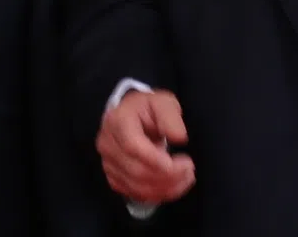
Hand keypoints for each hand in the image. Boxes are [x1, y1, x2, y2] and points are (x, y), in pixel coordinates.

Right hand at [96, 89, 194, 203]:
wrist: (131, 116)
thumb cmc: (148, 109)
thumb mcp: (164, 103)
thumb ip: (171, 117)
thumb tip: (179, 138)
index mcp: (118, 121)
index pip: (133, 146)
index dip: (158, 161)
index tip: (184, 164)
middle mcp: (107, 143)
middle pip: (136, 170)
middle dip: (168, 176)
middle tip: (190, 170)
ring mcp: (107, 162)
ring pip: (136, 186)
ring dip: (166, 188)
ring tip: (186, 178)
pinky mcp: (113, 176)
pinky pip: (135, 193)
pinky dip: (157, 194)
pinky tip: (173, 185)